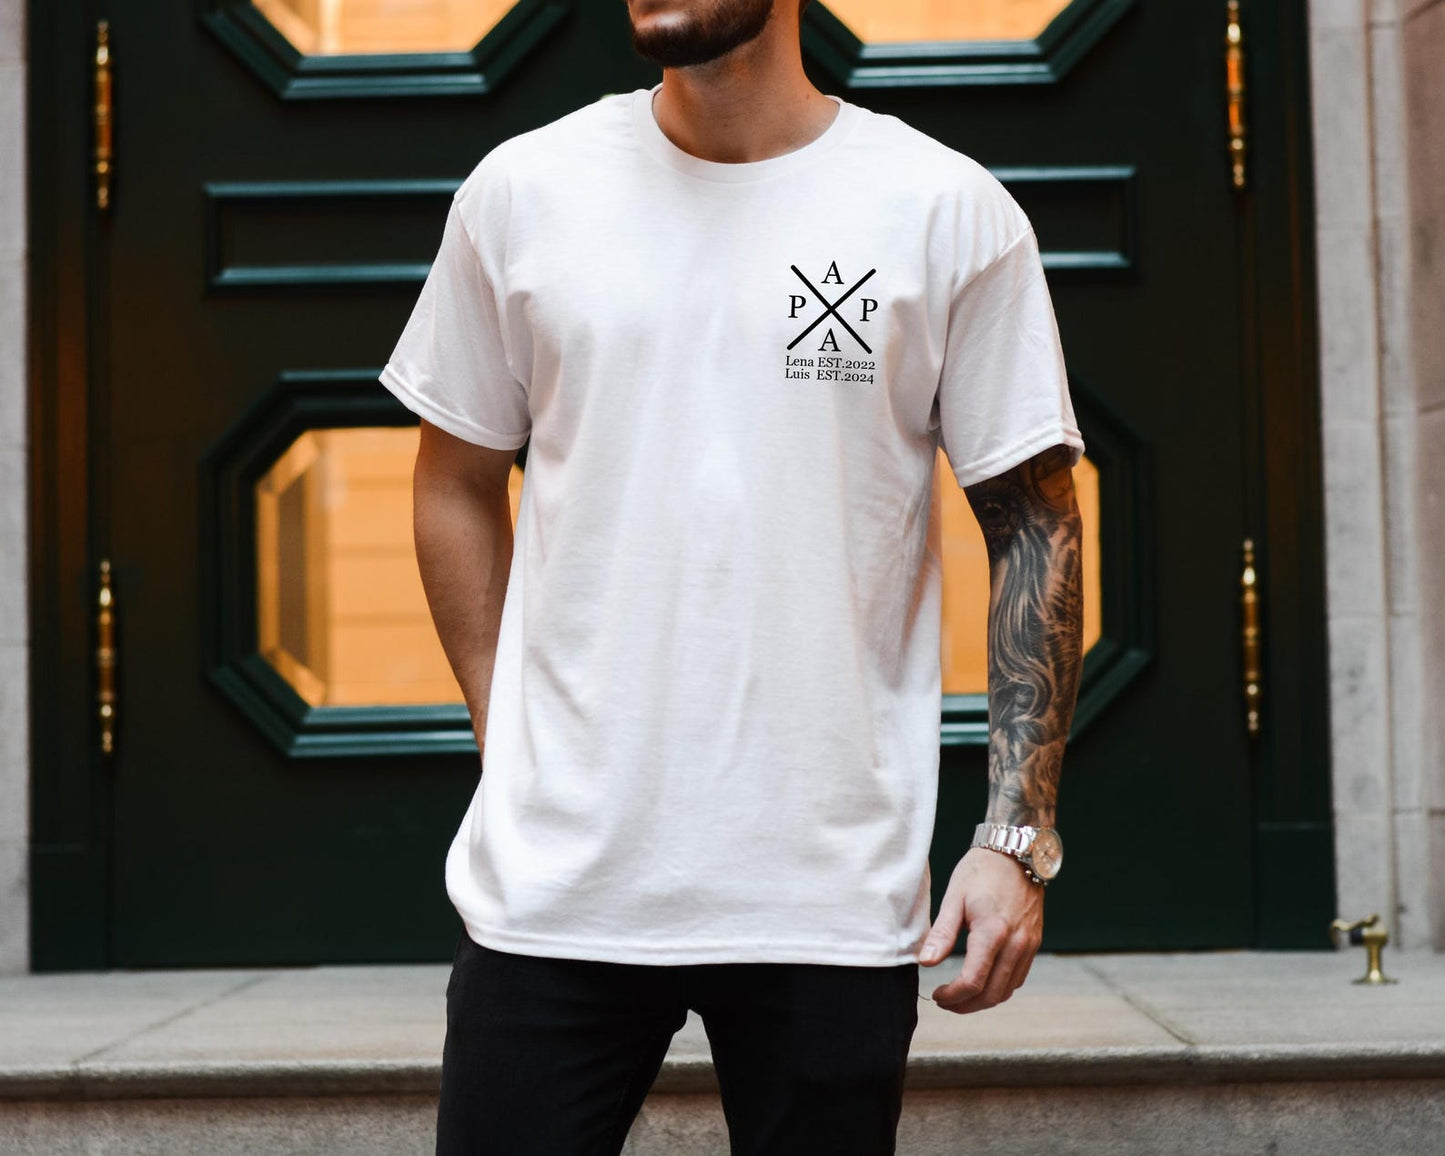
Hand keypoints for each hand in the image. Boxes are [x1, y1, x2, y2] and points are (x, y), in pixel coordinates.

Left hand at [917, 846, 1043, 1012]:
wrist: (1017, 851)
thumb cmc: (982, 870)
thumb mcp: (955, 897)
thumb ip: (941, 933)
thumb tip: (926, 962)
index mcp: (993, 932)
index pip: (973, 981)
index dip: (952, 996)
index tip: (937, 993)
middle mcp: (1016, 943)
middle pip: (992, 994)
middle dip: (966, 1005)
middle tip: (945, 1001)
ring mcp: (1029, 945)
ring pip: (1007, 990)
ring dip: (983, 1000)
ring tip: (960, 996)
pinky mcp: (1035, 942)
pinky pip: (1018, 977)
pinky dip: (1000, 987)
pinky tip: (982, 981)